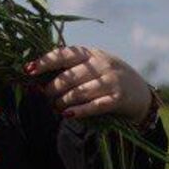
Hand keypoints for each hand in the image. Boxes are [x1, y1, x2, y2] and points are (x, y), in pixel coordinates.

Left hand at [25, 45, 155, 122]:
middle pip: (68, 77)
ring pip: (79, 92)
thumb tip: (36, 80)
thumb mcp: (91, 67)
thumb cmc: (106, 79)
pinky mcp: (118, 99)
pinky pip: (94, 106)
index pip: (64, 54)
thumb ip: (69, 70)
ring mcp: (111, 81)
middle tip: (46, 97)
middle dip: (52, 89)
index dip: (45, 62)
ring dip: (62, 102)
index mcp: (90, 54)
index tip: (28, 70)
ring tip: (56, 107)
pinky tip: (68, 115)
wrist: (140, 92)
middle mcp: (101, 64)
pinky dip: (79, 111)